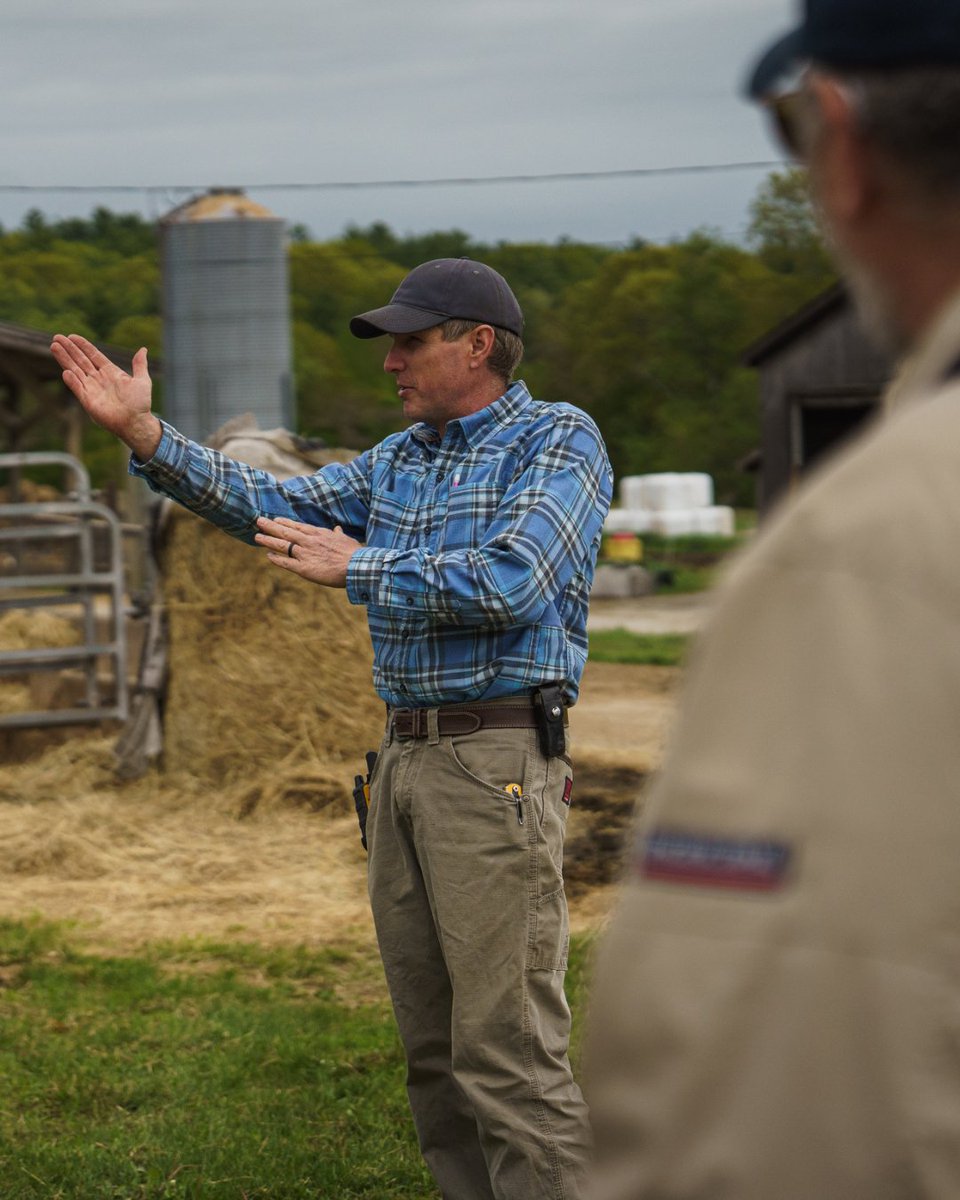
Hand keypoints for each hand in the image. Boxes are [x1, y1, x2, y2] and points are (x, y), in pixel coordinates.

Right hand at [50, 333, 160, 459]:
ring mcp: (92, 389)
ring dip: (65, 359)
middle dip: (69, 349)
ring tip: (54, 346)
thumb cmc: (140, 403)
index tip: (72, 336)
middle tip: (56, 337)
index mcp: (110, 372)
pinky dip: (72, 380)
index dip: (83, 346)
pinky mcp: (88, 401)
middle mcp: (99, 379)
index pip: (93, 355)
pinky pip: (77, 388)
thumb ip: (140, 365)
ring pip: (75, 370)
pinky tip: (65, 371)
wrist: (136, 422)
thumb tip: (143, 349)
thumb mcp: (142, 381)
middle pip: (81, 360)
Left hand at [255, 516, 360, 588]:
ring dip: (268, 540)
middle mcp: (308, 541)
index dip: (285, 522)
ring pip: (282, 545)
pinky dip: (276, 559)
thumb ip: (338, 535)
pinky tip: (268, 556)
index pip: (297, 526)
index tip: (275, 519)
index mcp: (318, 534)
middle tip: (258, 521)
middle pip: (286, 532)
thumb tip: (337, 529)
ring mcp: (305, 554)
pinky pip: (286, 563)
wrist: (355, 566)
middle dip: (270, 526)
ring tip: (257, 536)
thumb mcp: (346, 539)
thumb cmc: (353, 553)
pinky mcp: (304, 568)